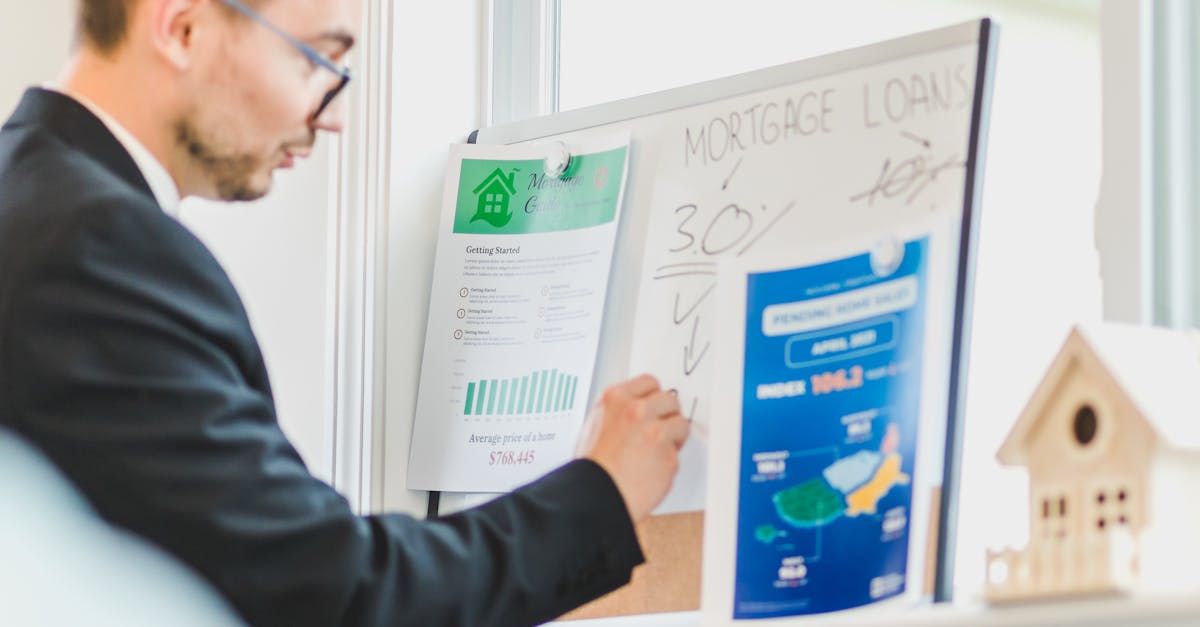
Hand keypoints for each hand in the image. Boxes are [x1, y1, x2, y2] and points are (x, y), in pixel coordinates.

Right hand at [577, 374, 689, 523]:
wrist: (595, 495)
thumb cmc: (591, 468)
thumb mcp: (595, 425)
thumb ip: (619, 412)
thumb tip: (638, 408)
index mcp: (616, 399)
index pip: (649, 382)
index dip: (653, 396)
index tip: (654, 405)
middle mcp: (637, 411)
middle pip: (670, 400)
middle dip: (666, 415)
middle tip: (657, 430)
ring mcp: (655, 432)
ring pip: (680, 423)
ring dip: (673, 436)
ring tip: (655, 451)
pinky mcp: (669, 455)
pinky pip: (678, 452)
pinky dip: (669, 460)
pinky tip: (652, 468)